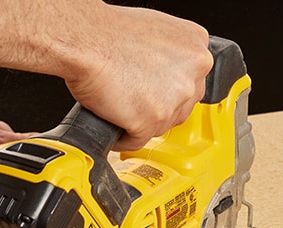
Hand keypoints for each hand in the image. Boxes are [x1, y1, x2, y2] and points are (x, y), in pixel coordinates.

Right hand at [65, 7, 211, 150]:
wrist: (86, 41)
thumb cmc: (108, 33)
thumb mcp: (155, 33)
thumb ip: (171, 56)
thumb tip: (165, 74)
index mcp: (196, 47)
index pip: (192, 82)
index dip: (170, 90)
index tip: (156, 92)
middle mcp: (193, 73)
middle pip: (181, 108)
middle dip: (158, 109)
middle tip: (136, 101)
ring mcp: (174, 99)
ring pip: (161, 126)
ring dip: (141, 123)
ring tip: (121, 108)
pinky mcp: (151, 121)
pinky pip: (137, 140)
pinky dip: (123, 137)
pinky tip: (113, 124)